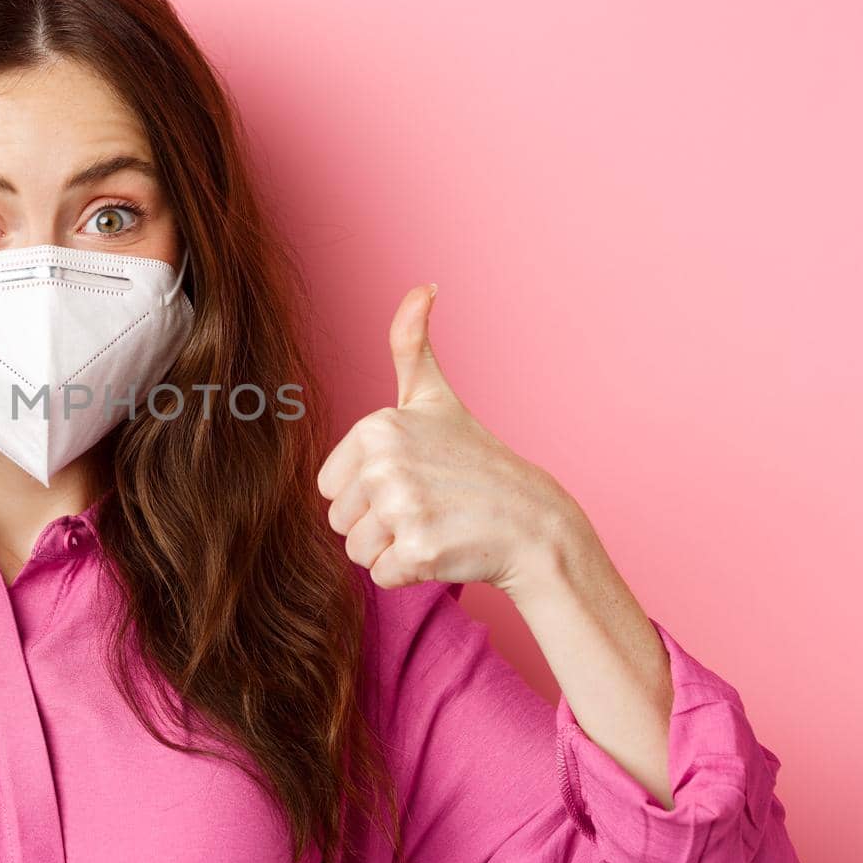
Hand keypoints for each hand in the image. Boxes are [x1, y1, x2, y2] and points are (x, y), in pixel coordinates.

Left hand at [317, 284, 582, 592]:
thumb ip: (412, 345)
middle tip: (427, 505)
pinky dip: (409, 573)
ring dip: (391, 550)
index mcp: (376, 427)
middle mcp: (384, 463)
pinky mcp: (418, 551)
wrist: (533, 521)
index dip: (366, 491)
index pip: (329, 486)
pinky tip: (443, 549)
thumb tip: (423, 287)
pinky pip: (380, 576)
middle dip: (378, 523)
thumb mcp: (436, 399)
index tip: (411, 479)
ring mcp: (402, 507)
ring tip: (435, 525)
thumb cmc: (475, 462)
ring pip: (355, 551)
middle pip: (338, 520)